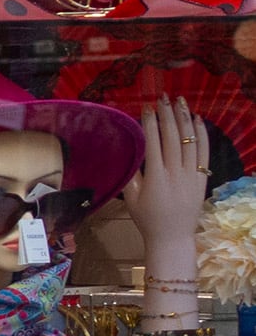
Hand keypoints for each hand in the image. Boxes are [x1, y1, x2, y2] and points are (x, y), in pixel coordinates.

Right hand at [132, 96, 215, 282]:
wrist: (172, 237)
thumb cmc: (147, 218)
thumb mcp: (131, 198)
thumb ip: (132, 174)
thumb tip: (130, 150)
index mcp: (156, 178)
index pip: (154, 143)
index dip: (150, 123)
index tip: (146, 107)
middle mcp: (176, 173)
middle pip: (173, 138)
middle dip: (168, 115)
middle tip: (163, 98)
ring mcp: (191, 175)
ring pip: (190, 141)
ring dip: (184, 120)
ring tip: (180, 102)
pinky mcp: (202, 178)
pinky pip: (203, 152)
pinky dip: (202, 134)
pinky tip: (197, 120)